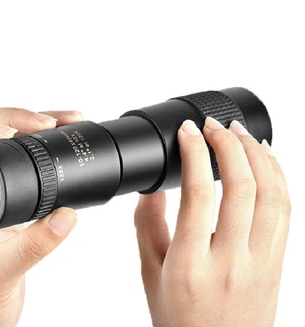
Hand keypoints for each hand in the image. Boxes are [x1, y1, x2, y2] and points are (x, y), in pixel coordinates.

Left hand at [0, 108, 82, 326]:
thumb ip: (33, 247)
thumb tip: (67, 215)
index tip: (10, 132)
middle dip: (10, 118)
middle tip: (47, 121)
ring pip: (0, 141)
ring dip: (29, 125)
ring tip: (64, 120)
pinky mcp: (6, 196)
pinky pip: (20, 158)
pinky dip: (41, 144)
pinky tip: (61, 139)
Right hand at [135, 117, 289, 326]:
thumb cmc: (181, 319)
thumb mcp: (151, 272)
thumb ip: (147, 225)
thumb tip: (152, 187)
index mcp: (191, 263)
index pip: (199, 194)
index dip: (195, 153)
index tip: (188, 132)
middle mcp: (230, 260)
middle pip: (241, 187)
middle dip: (228, 144)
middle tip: (213, 126)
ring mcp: (261, 262)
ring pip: (271, 195)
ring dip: (257, 155)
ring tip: (240, 132)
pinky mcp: (278, 262)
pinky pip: (286, 211)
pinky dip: (278, 177)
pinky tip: (265, 160)